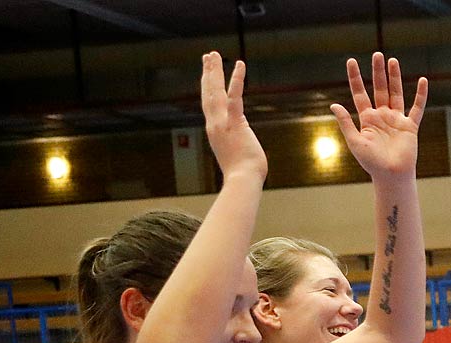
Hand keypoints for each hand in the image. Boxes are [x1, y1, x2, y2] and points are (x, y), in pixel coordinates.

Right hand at [200, 53, 266, 180]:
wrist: (242, 180)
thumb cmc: (244, 173)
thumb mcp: (236, 153)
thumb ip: (236, 142)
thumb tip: (241, 142)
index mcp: (215, 130)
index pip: (209, 104)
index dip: (207, 87)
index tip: (206, 74)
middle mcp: (215, 124)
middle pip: (209, 93)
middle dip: (208, 73)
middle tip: (207, 56)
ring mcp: (222, 122)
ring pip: (216, 91)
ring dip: (214, 71)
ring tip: (213, 54)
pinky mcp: (235, 122)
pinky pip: (235, 97)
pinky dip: (236, 80)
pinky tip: (239, 64)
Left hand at [331, 52, 427, 181]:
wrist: (391, 176)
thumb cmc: (371, 163)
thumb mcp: (355, 141)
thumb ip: (346, 122)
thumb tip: (334, 104)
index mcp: (367, 119)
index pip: (360, 93)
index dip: (355, 77)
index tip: (351, 61)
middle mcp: (382, 116)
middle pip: (379, 88)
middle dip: (377, 72)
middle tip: (377, 54)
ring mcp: (397, 120)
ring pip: (396, 94)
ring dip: (395, 77)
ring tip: (392, 61)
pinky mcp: (410, 127)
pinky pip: (417, 108)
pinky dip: (420, 95)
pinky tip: (423, 81)